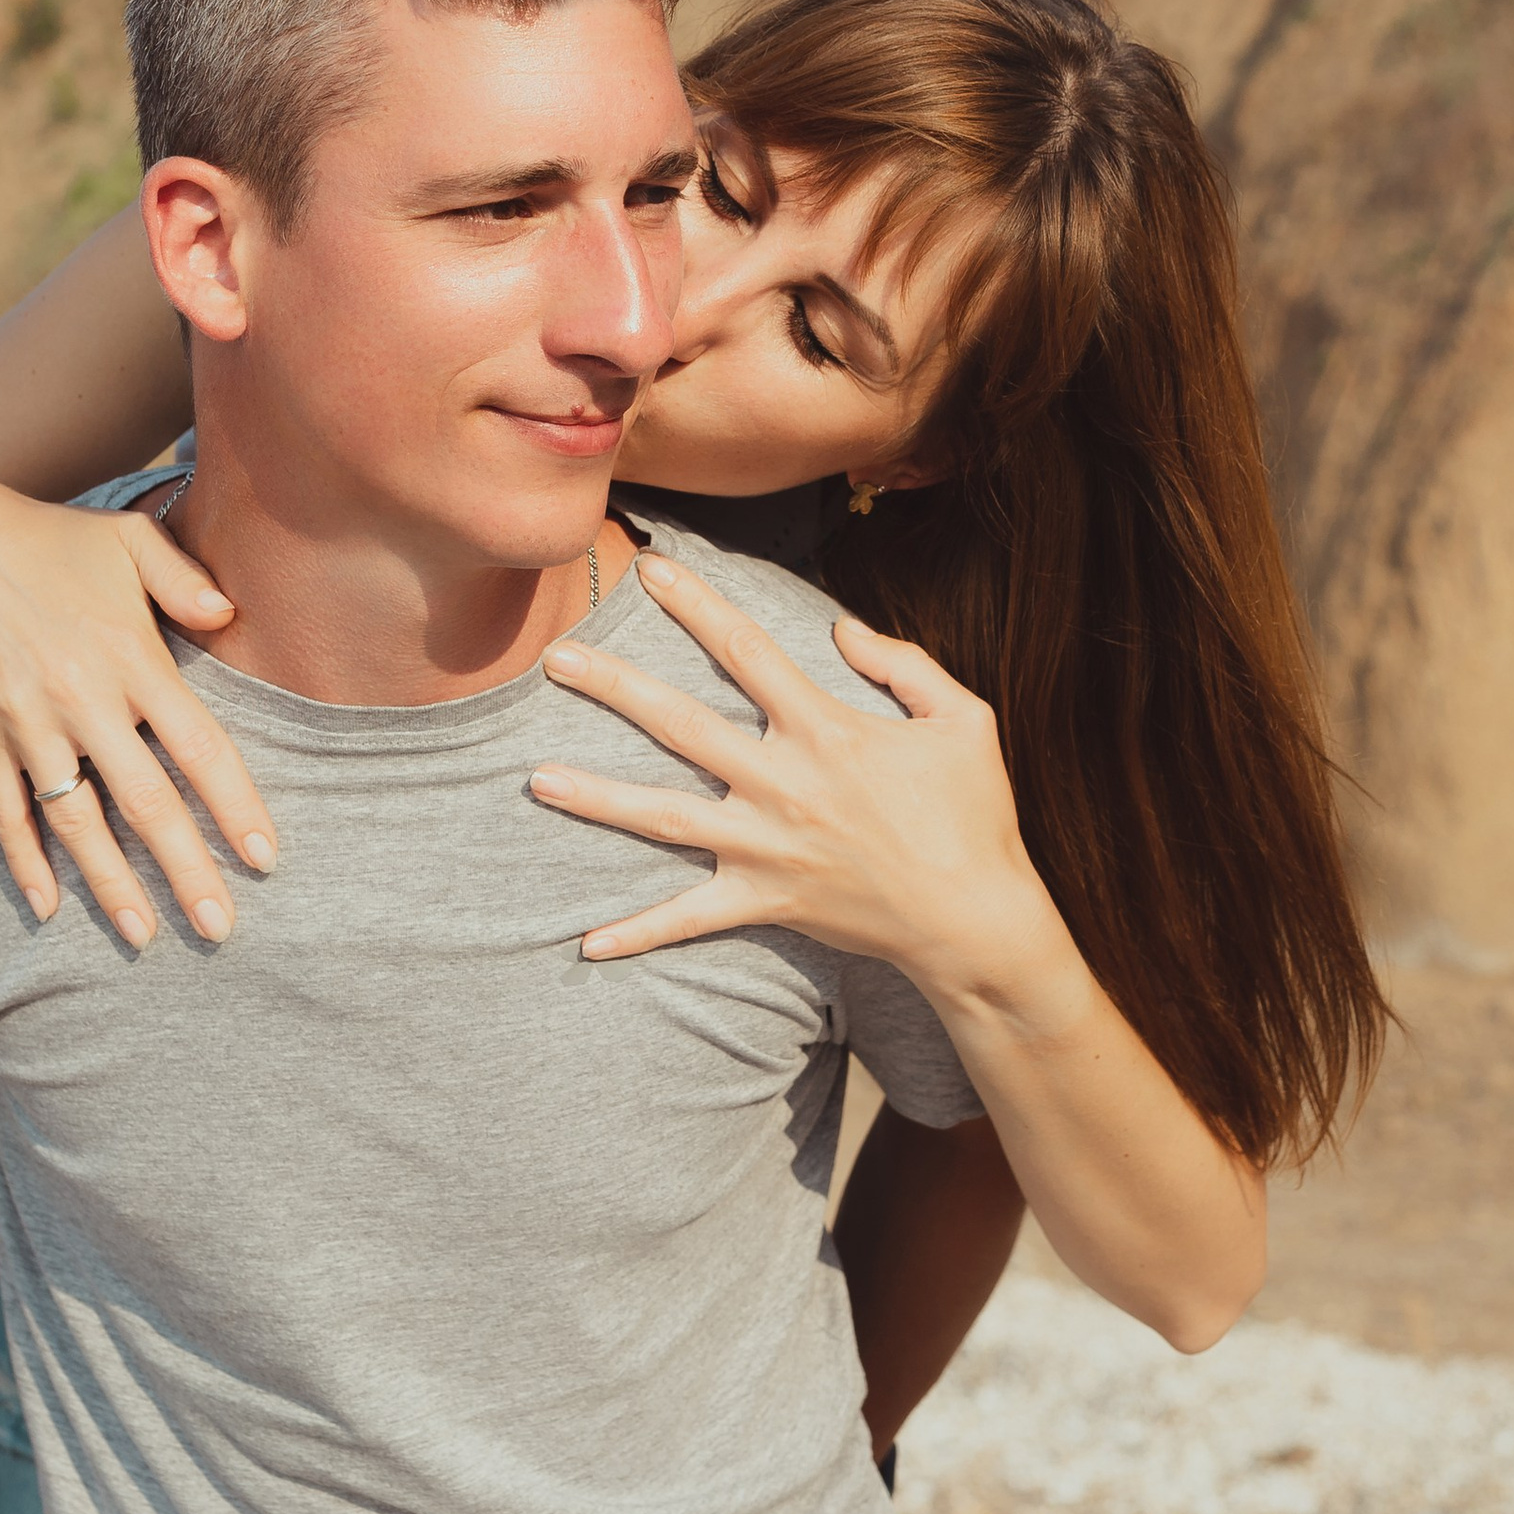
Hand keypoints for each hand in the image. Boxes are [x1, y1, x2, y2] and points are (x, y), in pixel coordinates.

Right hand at [0, 477, 275, 948]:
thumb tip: (233, 614)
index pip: (198, 748)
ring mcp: (25, 724)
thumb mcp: (128, 538)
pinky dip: (25, 863)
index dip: (234, 808)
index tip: (265, 859)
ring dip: (109, 885)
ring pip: (76, 821)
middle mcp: (82, 700)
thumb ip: (185, 578)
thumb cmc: (52, 541)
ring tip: (143, 937)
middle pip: (145, 802)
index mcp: (132, 656)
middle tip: (220, 929)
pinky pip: (5, 812)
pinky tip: (47, 909)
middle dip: (185, 871)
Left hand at [530, 549, 1055, 1003]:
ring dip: (596, 797)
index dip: (696, 604)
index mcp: (826, 729)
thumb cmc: (975, 815)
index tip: (651, 569)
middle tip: (553, 656)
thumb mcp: (963, 719)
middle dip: (613, 686)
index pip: (746, 649)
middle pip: (679, 723)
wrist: (977, 922)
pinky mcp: (765, 901)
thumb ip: (903, 664)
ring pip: (662, 816)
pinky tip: (587, 943)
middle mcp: (783, 783)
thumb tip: (840, 628)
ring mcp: (766, 847)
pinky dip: (639, 932)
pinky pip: (690, 918)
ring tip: (535, 779)